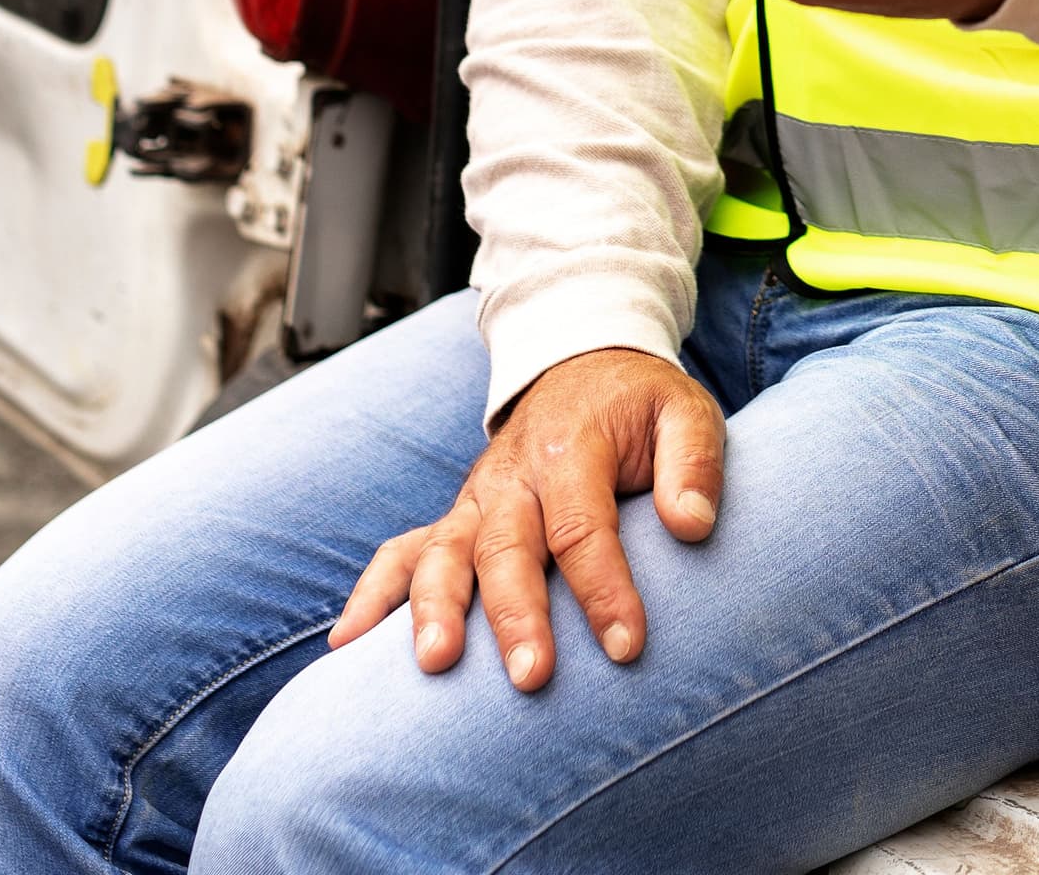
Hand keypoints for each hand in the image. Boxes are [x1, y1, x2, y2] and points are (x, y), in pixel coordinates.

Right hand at [329, 347, 723, 687]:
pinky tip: (346, 648)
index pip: (584, 526)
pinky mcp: (454, 519)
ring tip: (434, 663)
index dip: (604, 588)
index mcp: (570, 448)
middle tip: (531, 676)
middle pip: (506, 548)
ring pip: (443, 554)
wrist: (581, 363)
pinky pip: (401, 553)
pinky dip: (371, 597)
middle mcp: (511, 477)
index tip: (626, 646)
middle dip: (515, 614)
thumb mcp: (684, 412)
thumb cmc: (639, 405)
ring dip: (433, 608)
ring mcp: (474, 500)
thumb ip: (692, 463)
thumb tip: (691, 526)